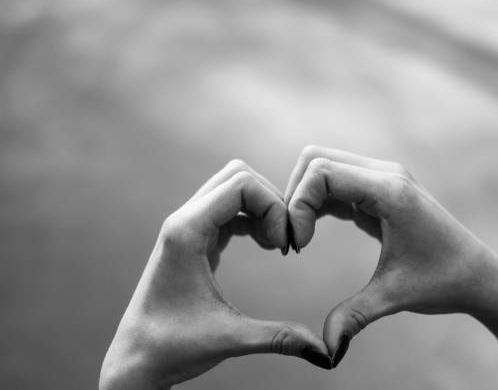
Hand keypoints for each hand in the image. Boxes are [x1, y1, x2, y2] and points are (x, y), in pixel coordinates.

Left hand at [100, 160, 330, 389]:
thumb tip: (324, 351)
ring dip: (262, 207)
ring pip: (232, 189)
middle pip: (237, 176)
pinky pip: (228, 210)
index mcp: (186, 232)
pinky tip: (266, 244)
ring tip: (278, 243)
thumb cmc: (171, 347)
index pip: (241, 183)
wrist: (135, 360)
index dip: (274, 205)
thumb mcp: (230, 338)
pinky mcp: (194, 240)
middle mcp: (184, 221)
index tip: (285, 245)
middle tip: (286, 239)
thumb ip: (278, 337)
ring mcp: (188, 228)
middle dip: (270, 200)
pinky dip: (252, 218)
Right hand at [285, 146, 497, 366]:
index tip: (298, 246)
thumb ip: (355, 316)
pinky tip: (311, 233)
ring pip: (322, 166)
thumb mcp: (394, 297)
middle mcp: (385, 174)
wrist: (478, 276)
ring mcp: (382, 178)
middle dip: (294, 197)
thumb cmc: (444, 281)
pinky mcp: (378, 191)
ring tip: (299, 239)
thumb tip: (325, 350)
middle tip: (293, 240)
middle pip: (316, 159)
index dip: (298, 205)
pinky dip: (316, 202)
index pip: (321, 172)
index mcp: (390, 190)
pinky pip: (335, 182)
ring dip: (303, 198)